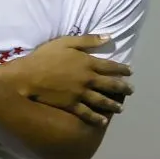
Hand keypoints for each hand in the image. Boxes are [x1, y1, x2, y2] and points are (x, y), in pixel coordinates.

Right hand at [7, 35, 134, 125]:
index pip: (111, 66)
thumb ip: (88, 40)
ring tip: (121, 108)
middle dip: (123, 88)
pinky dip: (97, 118)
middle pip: (111, 85)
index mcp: (88, 62)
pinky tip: (104, 121)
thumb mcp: (66, 42)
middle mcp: (88, 79)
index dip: (122, 69)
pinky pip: (88, 113)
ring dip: (113, 104)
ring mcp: (81, 93)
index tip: (130, 72)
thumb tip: (109, 37)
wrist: (28, 76)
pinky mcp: (72, 105)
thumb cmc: (45, 56)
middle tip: (131, 91)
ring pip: (102, 100)